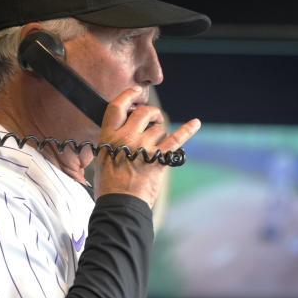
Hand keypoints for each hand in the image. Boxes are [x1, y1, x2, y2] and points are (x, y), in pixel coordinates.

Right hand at [92, 86, 200, 208]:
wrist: (120, 206)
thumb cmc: (109, 186)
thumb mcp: (102, 158)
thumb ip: (112, 141)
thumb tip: (125, 130)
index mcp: (108, 137)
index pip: (117, 107)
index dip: (128, 96)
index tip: (137, 92)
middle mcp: (126, 138)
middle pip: (143, 113)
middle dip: (151, 114)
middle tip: (154, 120)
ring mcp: (143, 148)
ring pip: (159, 128)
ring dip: (161, 133)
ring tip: (157, 145)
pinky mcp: (159, 159)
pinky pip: (176, 140)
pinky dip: (187, 130)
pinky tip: (196, 123)